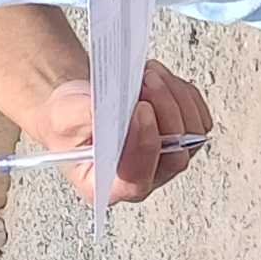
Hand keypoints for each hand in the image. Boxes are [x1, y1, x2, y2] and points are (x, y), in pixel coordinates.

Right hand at [27, 60, 214, 204]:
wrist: (78, 106)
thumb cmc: (68, 121)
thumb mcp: (61, 117)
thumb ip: (83, 116)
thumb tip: (113, 111)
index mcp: (109, 185)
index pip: (136, 180)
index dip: (143, 147)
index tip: (140, 109)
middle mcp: (144, 177)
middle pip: (175, 157)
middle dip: (165, 113)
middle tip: (146, 82)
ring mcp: (166, 158)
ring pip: (193, 134)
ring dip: (175, 98)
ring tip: (148, 74)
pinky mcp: (182, 136)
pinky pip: (199, 116)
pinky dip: (183, 93)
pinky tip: (159, 78)